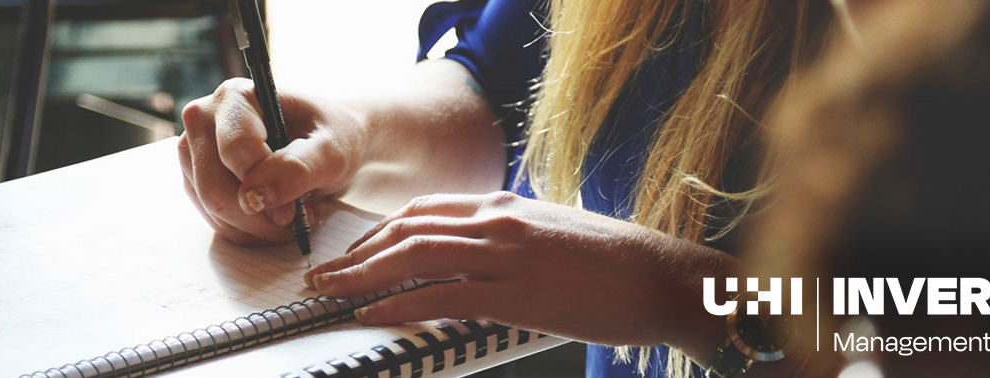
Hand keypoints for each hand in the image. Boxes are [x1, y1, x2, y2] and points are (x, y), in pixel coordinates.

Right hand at [178, 78, 366, 244]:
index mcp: (236, 97)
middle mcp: (204, 119)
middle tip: (297, 218)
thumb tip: (254, 197)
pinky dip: (248, 230)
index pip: (235, 152)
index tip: (296, 208)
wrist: (328, 142)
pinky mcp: (197, 179)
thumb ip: (297, 168)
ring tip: (291, 214)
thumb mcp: (331, 151)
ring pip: (212, 210)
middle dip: (259, 216)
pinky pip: (215, 220)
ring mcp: (195, 151)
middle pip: (214, 188)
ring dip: (256, 226)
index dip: (267, 187)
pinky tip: (274, 217)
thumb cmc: (332, 136)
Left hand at [302, 192, 733, 354]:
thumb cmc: (618, 264)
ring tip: (330, 293)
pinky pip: (442, 295)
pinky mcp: (517, 293)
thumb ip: (511, 239)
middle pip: (407, 230)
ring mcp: (506, 255)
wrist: (667, 277)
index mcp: (506, 206)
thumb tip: (479, 257)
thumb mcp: (554, 235)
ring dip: (362, 275)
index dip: (380, 232)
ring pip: (414, 256)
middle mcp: (499, 221)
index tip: (354, 252)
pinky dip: (399, 304)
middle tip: (322, 275)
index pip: (424, 210)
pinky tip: (372, 314)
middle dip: (357, 253)